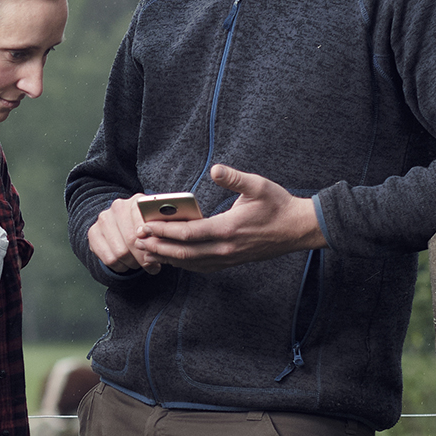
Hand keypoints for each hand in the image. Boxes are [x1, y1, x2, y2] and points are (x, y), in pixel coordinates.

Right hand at [87, 196, 163, 273]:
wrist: (120, 223)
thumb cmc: (143, 227)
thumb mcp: (155, 226)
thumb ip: (160, 233)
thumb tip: (162, 249)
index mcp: (136, 201)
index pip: (144, 226)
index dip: (151, 243)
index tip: (156, 253)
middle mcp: (118, 207)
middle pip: (131, 240)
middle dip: (143, 258)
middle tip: (151, 266)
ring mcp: (103, 219)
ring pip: (120, 253)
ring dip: (132, 264)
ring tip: (138, 264)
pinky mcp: (93, 232)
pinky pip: (108, 259)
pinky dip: (120, 267)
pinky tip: (125, 264)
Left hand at [135, 165, 326, 268]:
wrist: (297, 229)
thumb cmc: (278, 205)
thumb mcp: (259, 185)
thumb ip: (235, 178)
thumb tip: (215, 169)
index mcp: (229, 229)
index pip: (190, 234)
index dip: (166, 231)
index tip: (147, 226)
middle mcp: (226, 248)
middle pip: (185, 253)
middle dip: (159, 247)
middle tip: (138, 241)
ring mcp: (228, 258)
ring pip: (191, 263)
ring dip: (168, 258)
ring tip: (147, 252)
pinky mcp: (230, 262)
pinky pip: (201, 266)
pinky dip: (183, 264)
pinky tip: (171, 259)